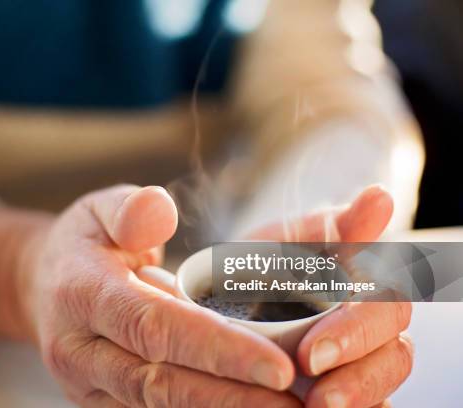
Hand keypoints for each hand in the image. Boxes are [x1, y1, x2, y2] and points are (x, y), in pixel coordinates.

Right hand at [0, 185, 301, 406]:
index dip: (216, 349)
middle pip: (160, 383)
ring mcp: (87, 385)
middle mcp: (78, 351)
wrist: (43, 286)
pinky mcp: (100, 403)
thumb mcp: (100, 209)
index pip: (154, 326)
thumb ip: (130, 209)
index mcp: (81, 294)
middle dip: (232, 400)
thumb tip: (161, 213)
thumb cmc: (84, 244)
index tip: (278, 368)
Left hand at [250, 186, 413, 407]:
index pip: (389, 308)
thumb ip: (331, 226)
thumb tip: (380, 196)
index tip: (312, 354)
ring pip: (383, 386)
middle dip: (358, 378)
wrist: (221, 295)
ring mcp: (359, 360)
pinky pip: (364, 401)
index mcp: (366, 286)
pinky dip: (355, 406)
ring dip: (356, 400)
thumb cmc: (260, 263)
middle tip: (317, 399)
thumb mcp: (285, 241)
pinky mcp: (341, 383)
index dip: (358, 332)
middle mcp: (370, 326)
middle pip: (393, 355)